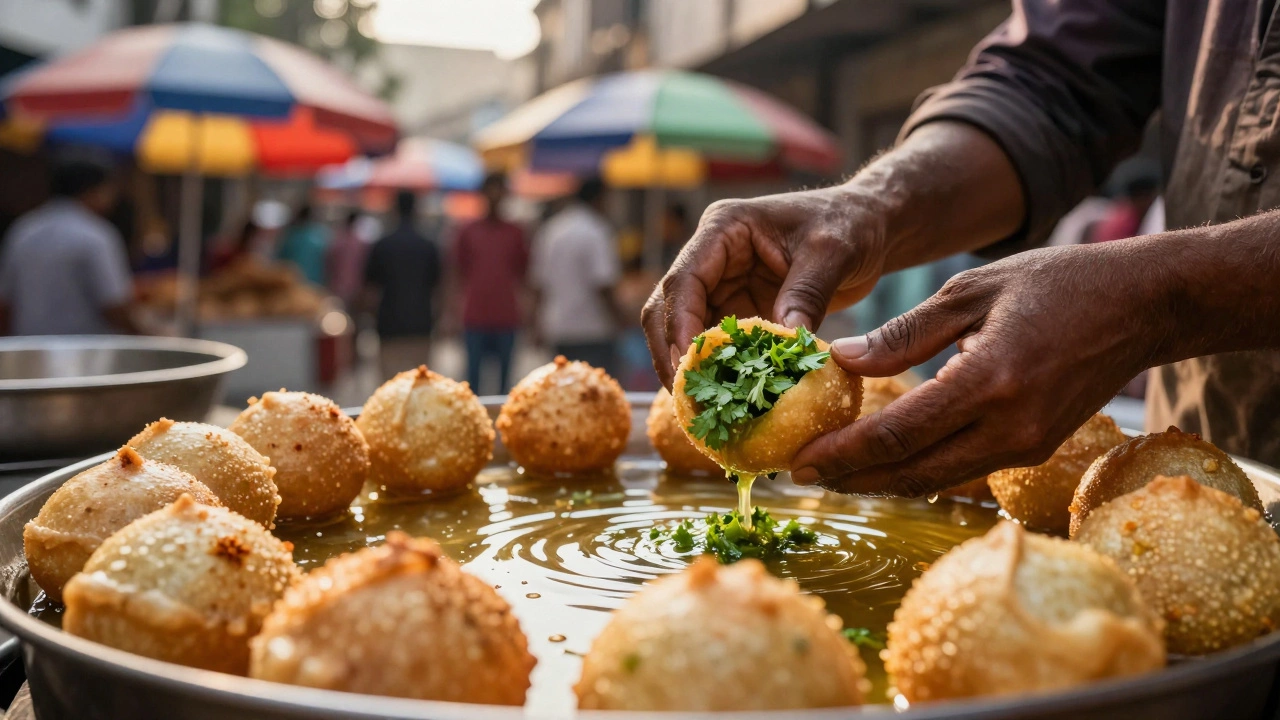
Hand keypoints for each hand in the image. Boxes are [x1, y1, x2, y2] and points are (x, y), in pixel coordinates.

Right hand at [642, 186, 890, 386]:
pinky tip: (725, 401)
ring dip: (690, 368)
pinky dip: (718, 372)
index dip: (679, 324)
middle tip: (687, 399)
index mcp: (723, 229)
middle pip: (669, 308)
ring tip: (700, 409)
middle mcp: (712, 258)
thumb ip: (806, 293)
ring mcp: (722, 286)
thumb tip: (783, 340)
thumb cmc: (849, 224)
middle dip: (672, 354)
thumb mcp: (832, 253)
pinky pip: (718, 346)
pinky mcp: (739, 311)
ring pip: (684, 332)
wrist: (868, 227)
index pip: (684, 279)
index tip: (687, 364)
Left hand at [790, 242, 1173, 496]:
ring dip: (881, 480)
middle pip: (911, 472)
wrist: (1142, 305)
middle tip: (799, 477)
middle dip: (851, 479)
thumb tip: (841, 361)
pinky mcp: (1036, 450)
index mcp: (989, 381)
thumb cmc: (1056, 283)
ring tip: (830, 473)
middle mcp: (1010, 427)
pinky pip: (962, 470)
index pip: (898, 435)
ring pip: (936, 479)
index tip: (797, 462)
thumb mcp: (970, 291)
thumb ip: (903, 333)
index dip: (842, 454)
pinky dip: (918, 469)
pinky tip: (883, 461)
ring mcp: (1027, 445)